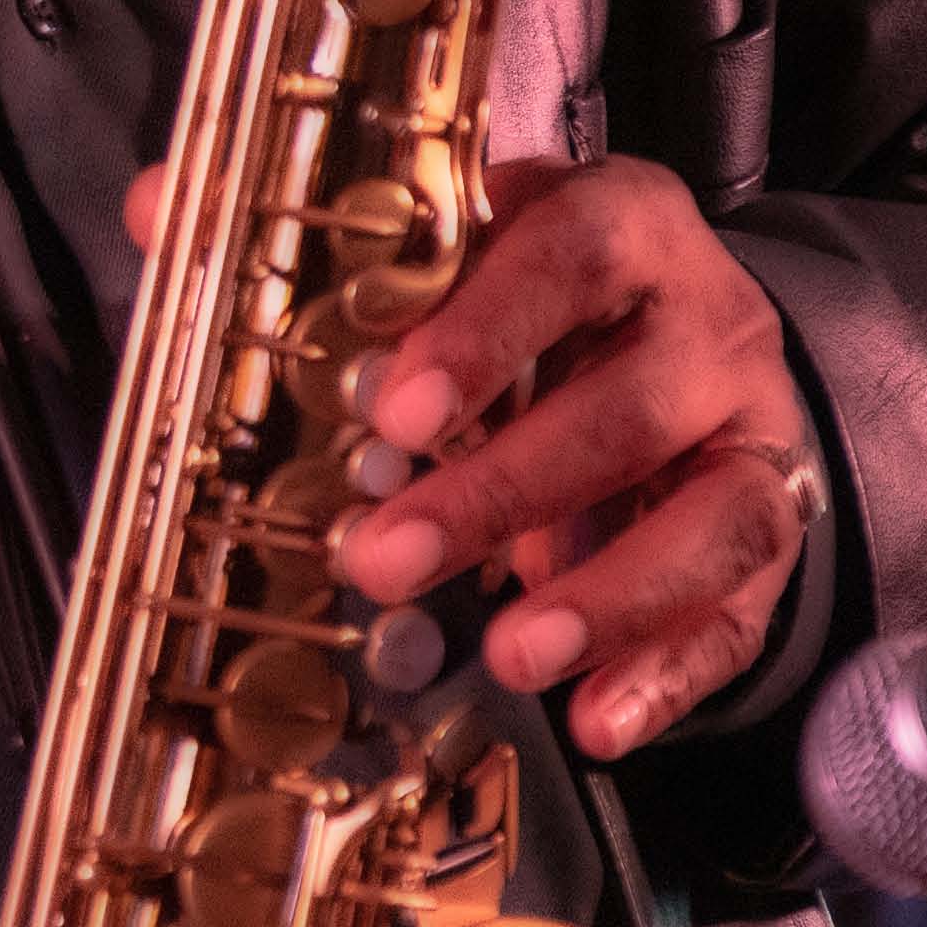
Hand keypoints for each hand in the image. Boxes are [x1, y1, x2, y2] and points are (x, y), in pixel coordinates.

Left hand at [121, 146, 818, 757]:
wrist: (676, 326)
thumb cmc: (533, 289)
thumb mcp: (449, 246)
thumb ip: (314, 241)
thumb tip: (158, 206)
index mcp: (622, 224)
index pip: (571, 254)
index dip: (487, 329)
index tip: (395, 408)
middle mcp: (708, 323)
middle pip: (631, 405)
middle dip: (505, 489)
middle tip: (385, 557)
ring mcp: (752, 433)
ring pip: (713, 517)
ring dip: (608, 598)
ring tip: (511, 656)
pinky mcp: (769, 530)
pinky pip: (739, 610)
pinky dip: (670, 674)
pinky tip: (595, 720)